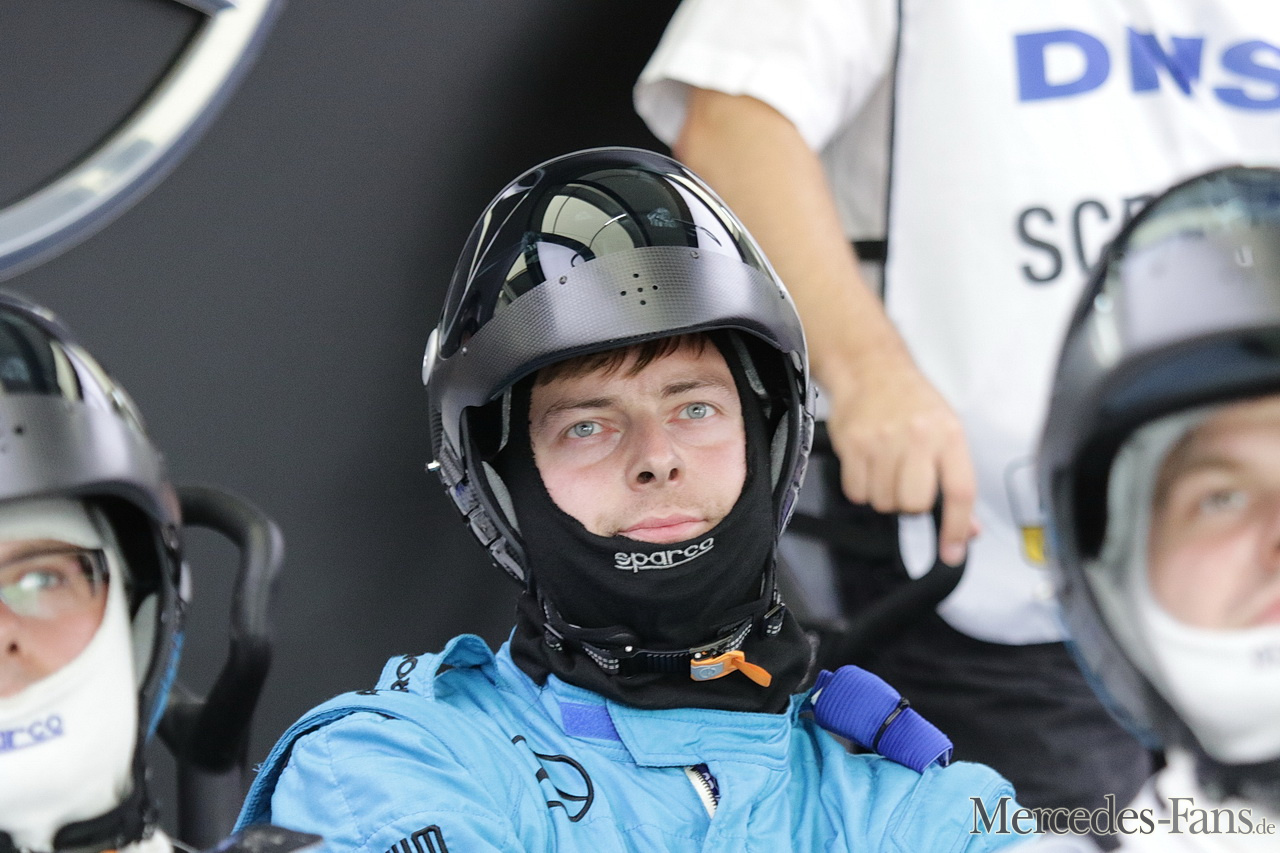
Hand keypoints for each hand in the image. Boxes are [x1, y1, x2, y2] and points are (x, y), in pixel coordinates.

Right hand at [824, 350, 977, 565]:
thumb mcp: (946, 432)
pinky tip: (867, 466)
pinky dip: (861, 488)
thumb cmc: (912, 402)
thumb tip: (968, 529)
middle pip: (915, 504)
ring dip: (884, 495)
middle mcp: (918, 437)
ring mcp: (883, 440)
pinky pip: (856, 491)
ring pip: (884, 502)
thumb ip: (957, 481)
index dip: (957, 528)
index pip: (959, 491)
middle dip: (910, 505)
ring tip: (885, 468)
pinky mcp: (852, 444)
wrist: (870, 367)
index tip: (952, 552)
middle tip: (907, 484)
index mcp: (949, 435)